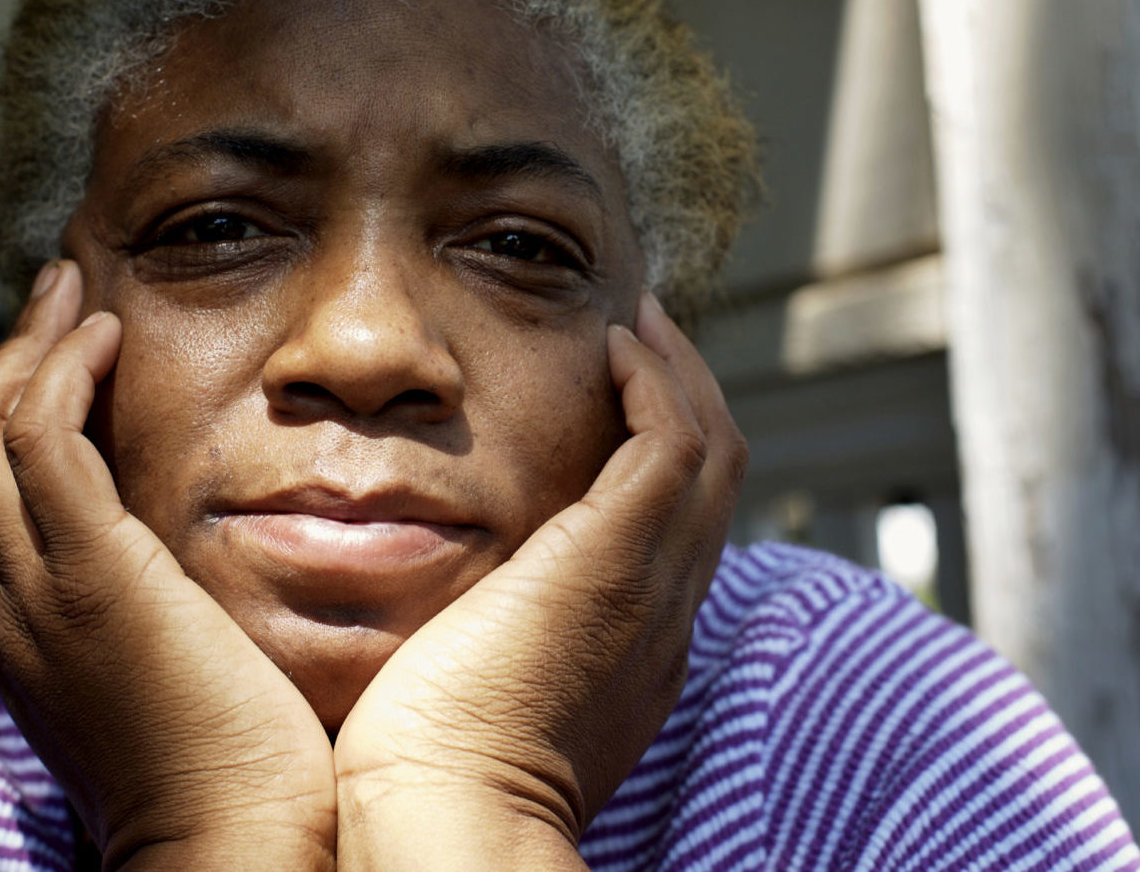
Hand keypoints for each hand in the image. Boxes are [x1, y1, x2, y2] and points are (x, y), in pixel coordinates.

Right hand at [0, 261, 336, 870]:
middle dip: (0, 360)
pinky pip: (39, 443)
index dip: (7, 412)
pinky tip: (109, 336)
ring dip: (25, 347)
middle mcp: (10, 604)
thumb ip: (154, 622)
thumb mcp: (166, 684)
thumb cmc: (230, 777)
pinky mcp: (89, 578)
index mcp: (26, 629)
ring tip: (80, 295)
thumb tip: (192, 577)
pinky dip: (60, 374)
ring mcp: (37, 590)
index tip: (66, 355)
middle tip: (59, 300)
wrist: (227, 843)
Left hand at [333, 292, 746, 867]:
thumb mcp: (473, 695)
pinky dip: (657, 384)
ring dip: (677, 378)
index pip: (671, 536)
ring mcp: (653, 587)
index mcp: (631, 655)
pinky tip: (617, 343)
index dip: (657, 466)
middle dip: (684, 404)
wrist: (450, 815)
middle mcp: (662, 618)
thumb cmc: (428, 775)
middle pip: (710, 485)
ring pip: (709, 453)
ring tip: (637, 324)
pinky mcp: (621, 558)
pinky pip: (673, 442)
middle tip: (644, 339)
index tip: (618, 407)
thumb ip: (480, 644)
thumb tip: (443, 614)